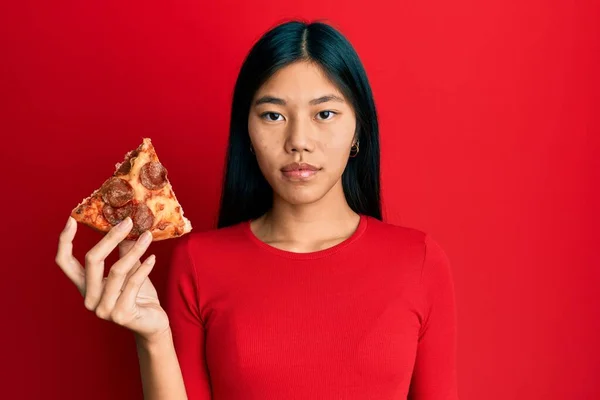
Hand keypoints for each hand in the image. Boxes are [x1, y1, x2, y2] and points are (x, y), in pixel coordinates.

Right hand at [55, 216, 170, 342]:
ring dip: (135, 249)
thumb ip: (123, 251)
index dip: (65, 241)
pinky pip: (133, 283)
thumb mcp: (129, 270)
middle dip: (110, 237)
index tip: (72, 219)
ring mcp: (103, 309)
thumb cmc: (139, 295)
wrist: (153, 323)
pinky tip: (153, 257)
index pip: (65, 262)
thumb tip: (125, 224)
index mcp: (85, 286)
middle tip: (127, 221)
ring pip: (116, 270)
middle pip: (92, 260)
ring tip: (148, 236)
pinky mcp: (121, 314)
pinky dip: (144, 268)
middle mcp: (89, 298)